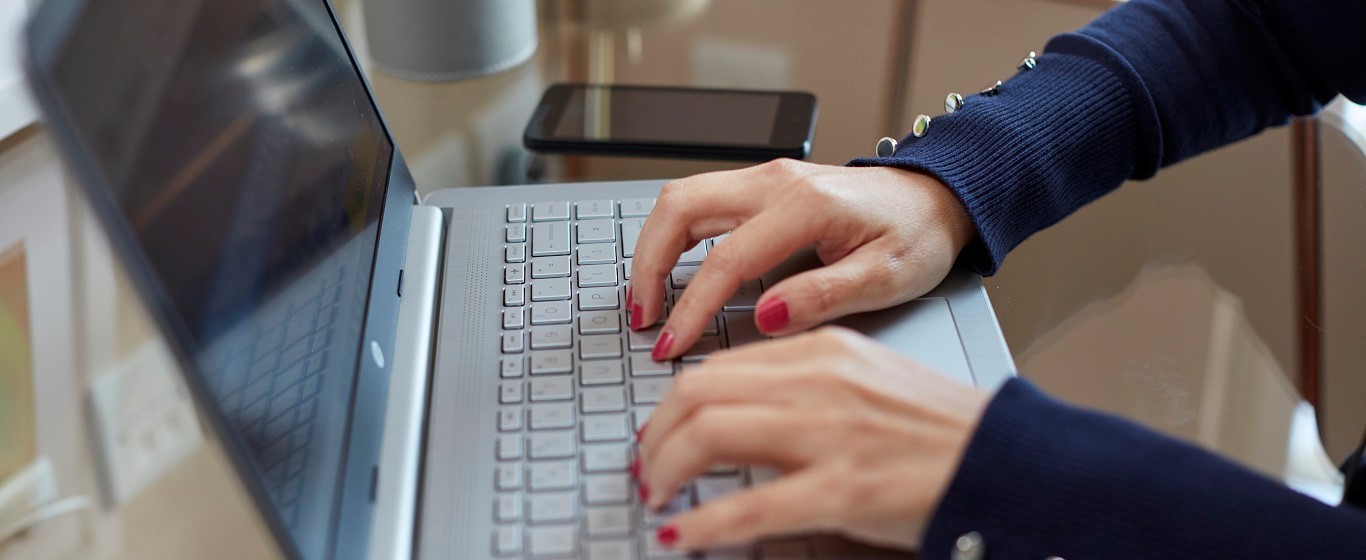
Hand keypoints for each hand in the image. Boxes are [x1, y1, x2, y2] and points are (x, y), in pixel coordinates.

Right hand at [627, 159, 975, 359]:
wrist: (937, 196)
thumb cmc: (917, 236)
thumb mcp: (885, 278)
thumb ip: (822, 296)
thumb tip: (765, 317)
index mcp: (806, 206)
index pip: (725, 259)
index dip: (691, 306)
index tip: (672, 344)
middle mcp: (776, 182)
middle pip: (679, 208)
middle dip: (647, 265)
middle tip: (643, 318)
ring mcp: (765, 179)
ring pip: (681, 199)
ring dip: (653, 248)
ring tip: (647, 301)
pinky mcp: (762, 187)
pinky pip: (699, 203)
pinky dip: (672, 237)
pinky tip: (671, 273)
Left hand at [634, 327, 990, 551]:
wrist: (1007, 461)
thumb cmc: (941, 430)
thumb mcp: (867, 381)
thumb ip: (804, 385)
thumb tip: (740, 412)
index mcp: (824, 352)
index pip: (718, 366)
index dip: (672, 405)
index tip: (659, 433)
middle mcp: (820, 382)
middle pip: (699, 392)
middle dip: (656, 434)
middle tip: (646, 467)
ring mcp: (831, 434)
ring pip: (711, 434)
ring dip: (666, 470)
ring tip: (656, 496)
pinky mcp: (844, 490)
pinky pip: (751, 506)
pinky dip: (704, 525)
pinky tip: (681, 538)